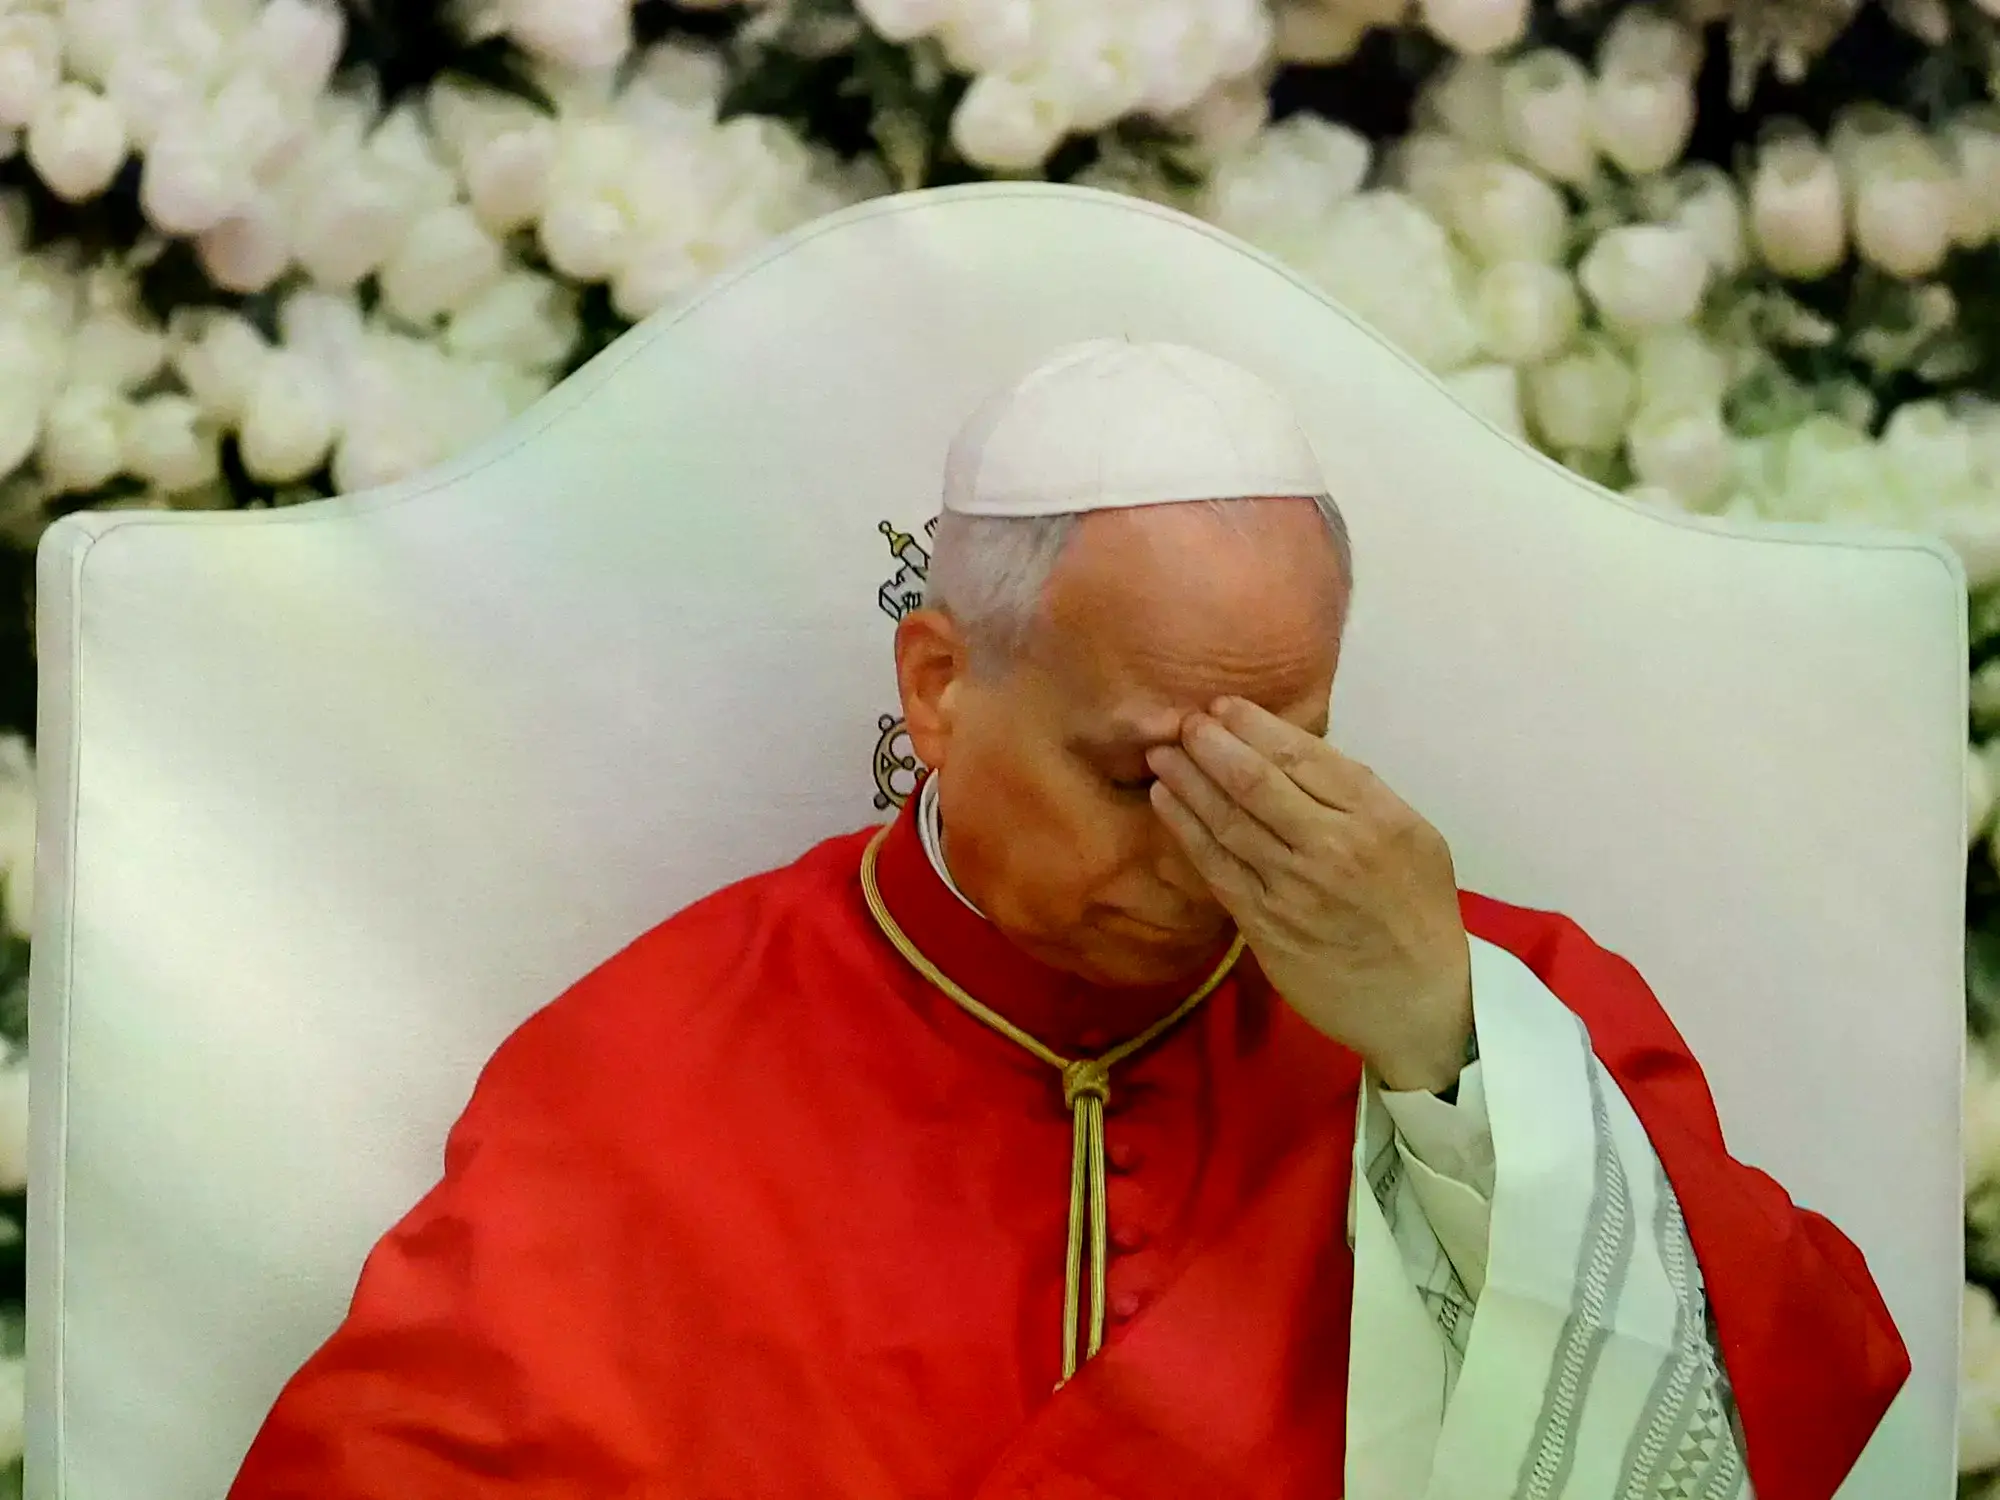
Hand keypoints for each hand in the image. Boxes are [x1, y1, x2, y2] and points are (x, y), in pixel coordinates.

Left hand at [1146, 697, 1473, 1093]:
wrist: (1420, 1002)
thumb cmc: (1418, 912)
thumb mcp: (1414, 837)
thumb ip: (1357, 796)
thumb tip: (1293, 752)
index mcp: (1376, 817)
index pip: (1303, 756)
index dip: (1254, 726)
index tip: (1223, 707)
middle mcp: (1332, 847)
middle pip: (1255, 782)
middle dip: (1211, 746)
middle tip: (1183, 723)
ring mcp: (1293, 889)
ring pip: (1227, 822)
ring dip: (1187, 782)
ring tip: (1161, 754)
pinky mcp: (1263, 925)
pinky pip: (1215, 867)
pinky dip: (1186, 829)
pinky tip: (1166, 802)